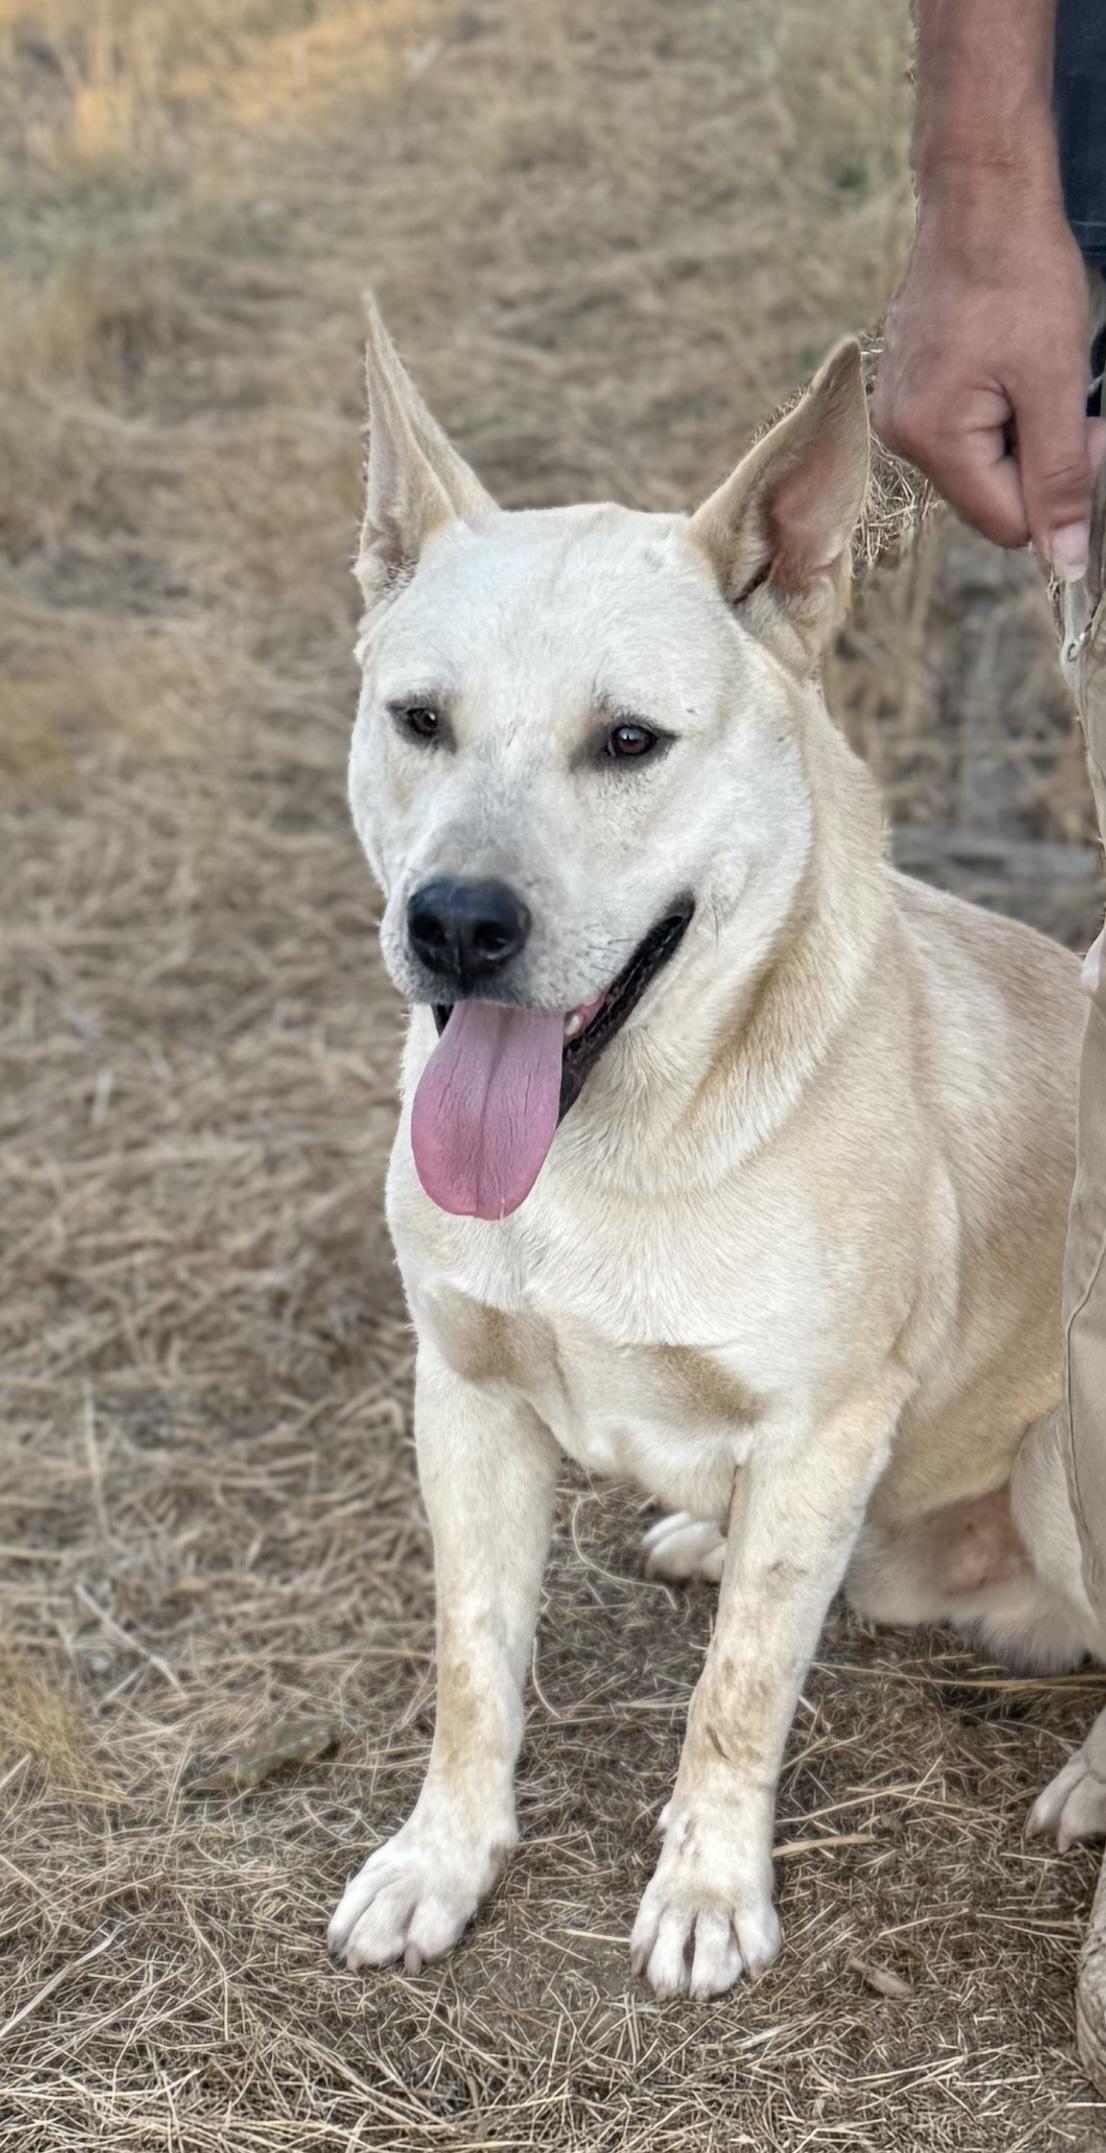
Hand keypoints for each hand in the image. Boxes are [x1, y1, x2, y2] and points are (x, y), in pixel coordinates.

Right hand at [873, 175, 1105, 573]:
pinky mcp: (908, 388)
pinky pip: (964, 430)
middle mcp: (900, 435)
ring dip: (1022, 430)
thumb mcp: (1056, 383)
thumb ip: (1060, 479)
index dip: (1058, 486)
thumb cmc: (1019, 275)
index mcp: (931, 439)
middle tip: (1066, 392)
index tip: (1084, 422)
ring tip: (1032, 368)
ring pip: (981, 464)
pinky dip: (999, 408)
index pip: (1007, 523)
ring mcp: (898, 410)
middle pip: (990, 496)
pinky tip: (1007, 360)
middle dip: (1039, 457)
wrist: (982, 197)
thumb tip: (1065, 565)